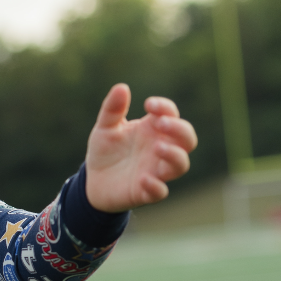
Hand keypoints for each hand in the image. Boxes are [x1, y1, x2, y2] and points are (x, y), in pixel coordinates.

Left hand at [85, 84, 197, 213]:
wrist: (93, 181)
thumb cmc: (105, 151)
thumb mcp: (105, 127)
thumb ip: (112, 109)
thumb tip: (122, 87)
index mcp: (153, 130)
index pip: (171, 114)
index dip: (165, 108)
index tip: (148, 105)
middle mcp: (160, 149)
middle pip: (187, 140)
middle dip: (179, 130)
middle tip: (161, 123)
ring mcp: (155, 171)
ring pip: (181, 165)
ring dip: (174, 155)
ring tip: (158, 147)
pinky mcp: (146, 192)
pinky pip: (160, 192)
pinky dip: (156, 186)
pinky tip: (143, 178)